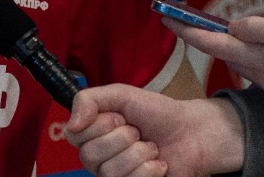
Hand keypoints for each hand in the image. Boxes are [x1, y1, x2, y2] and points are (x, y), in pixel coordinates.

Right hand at [65, 84, 243, 176]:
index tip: (120, 117)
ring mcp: (115, 176)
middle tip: (138, 132)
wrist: (191, 133)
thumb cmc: (157, 113)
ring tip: (151, 147)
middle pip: (89, 155)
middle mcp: (98, 158)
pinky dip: (150, 170)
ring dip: (139, 154)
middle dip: (121, 138)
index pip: (73, 135)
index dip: (98, 126)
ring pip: (110, 171)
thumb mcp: (121, 94)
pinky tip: (159, 164)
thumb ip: (88, 99)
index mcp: (91, 134)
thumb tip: (72, 124)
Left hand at [167, 15, 263, 116]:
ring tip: (248, 28)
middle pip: (226, 51)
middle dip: (211, 34)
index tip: (165, 17)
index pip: (208, 42)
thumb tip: (231, 28)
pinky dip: (260, 55)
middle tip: (201, 17)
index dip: (184, 29)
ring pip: (246, 60)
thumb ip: (256, 28)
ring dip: (240, 44)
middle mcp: (260, 75)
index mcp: (256, 58)